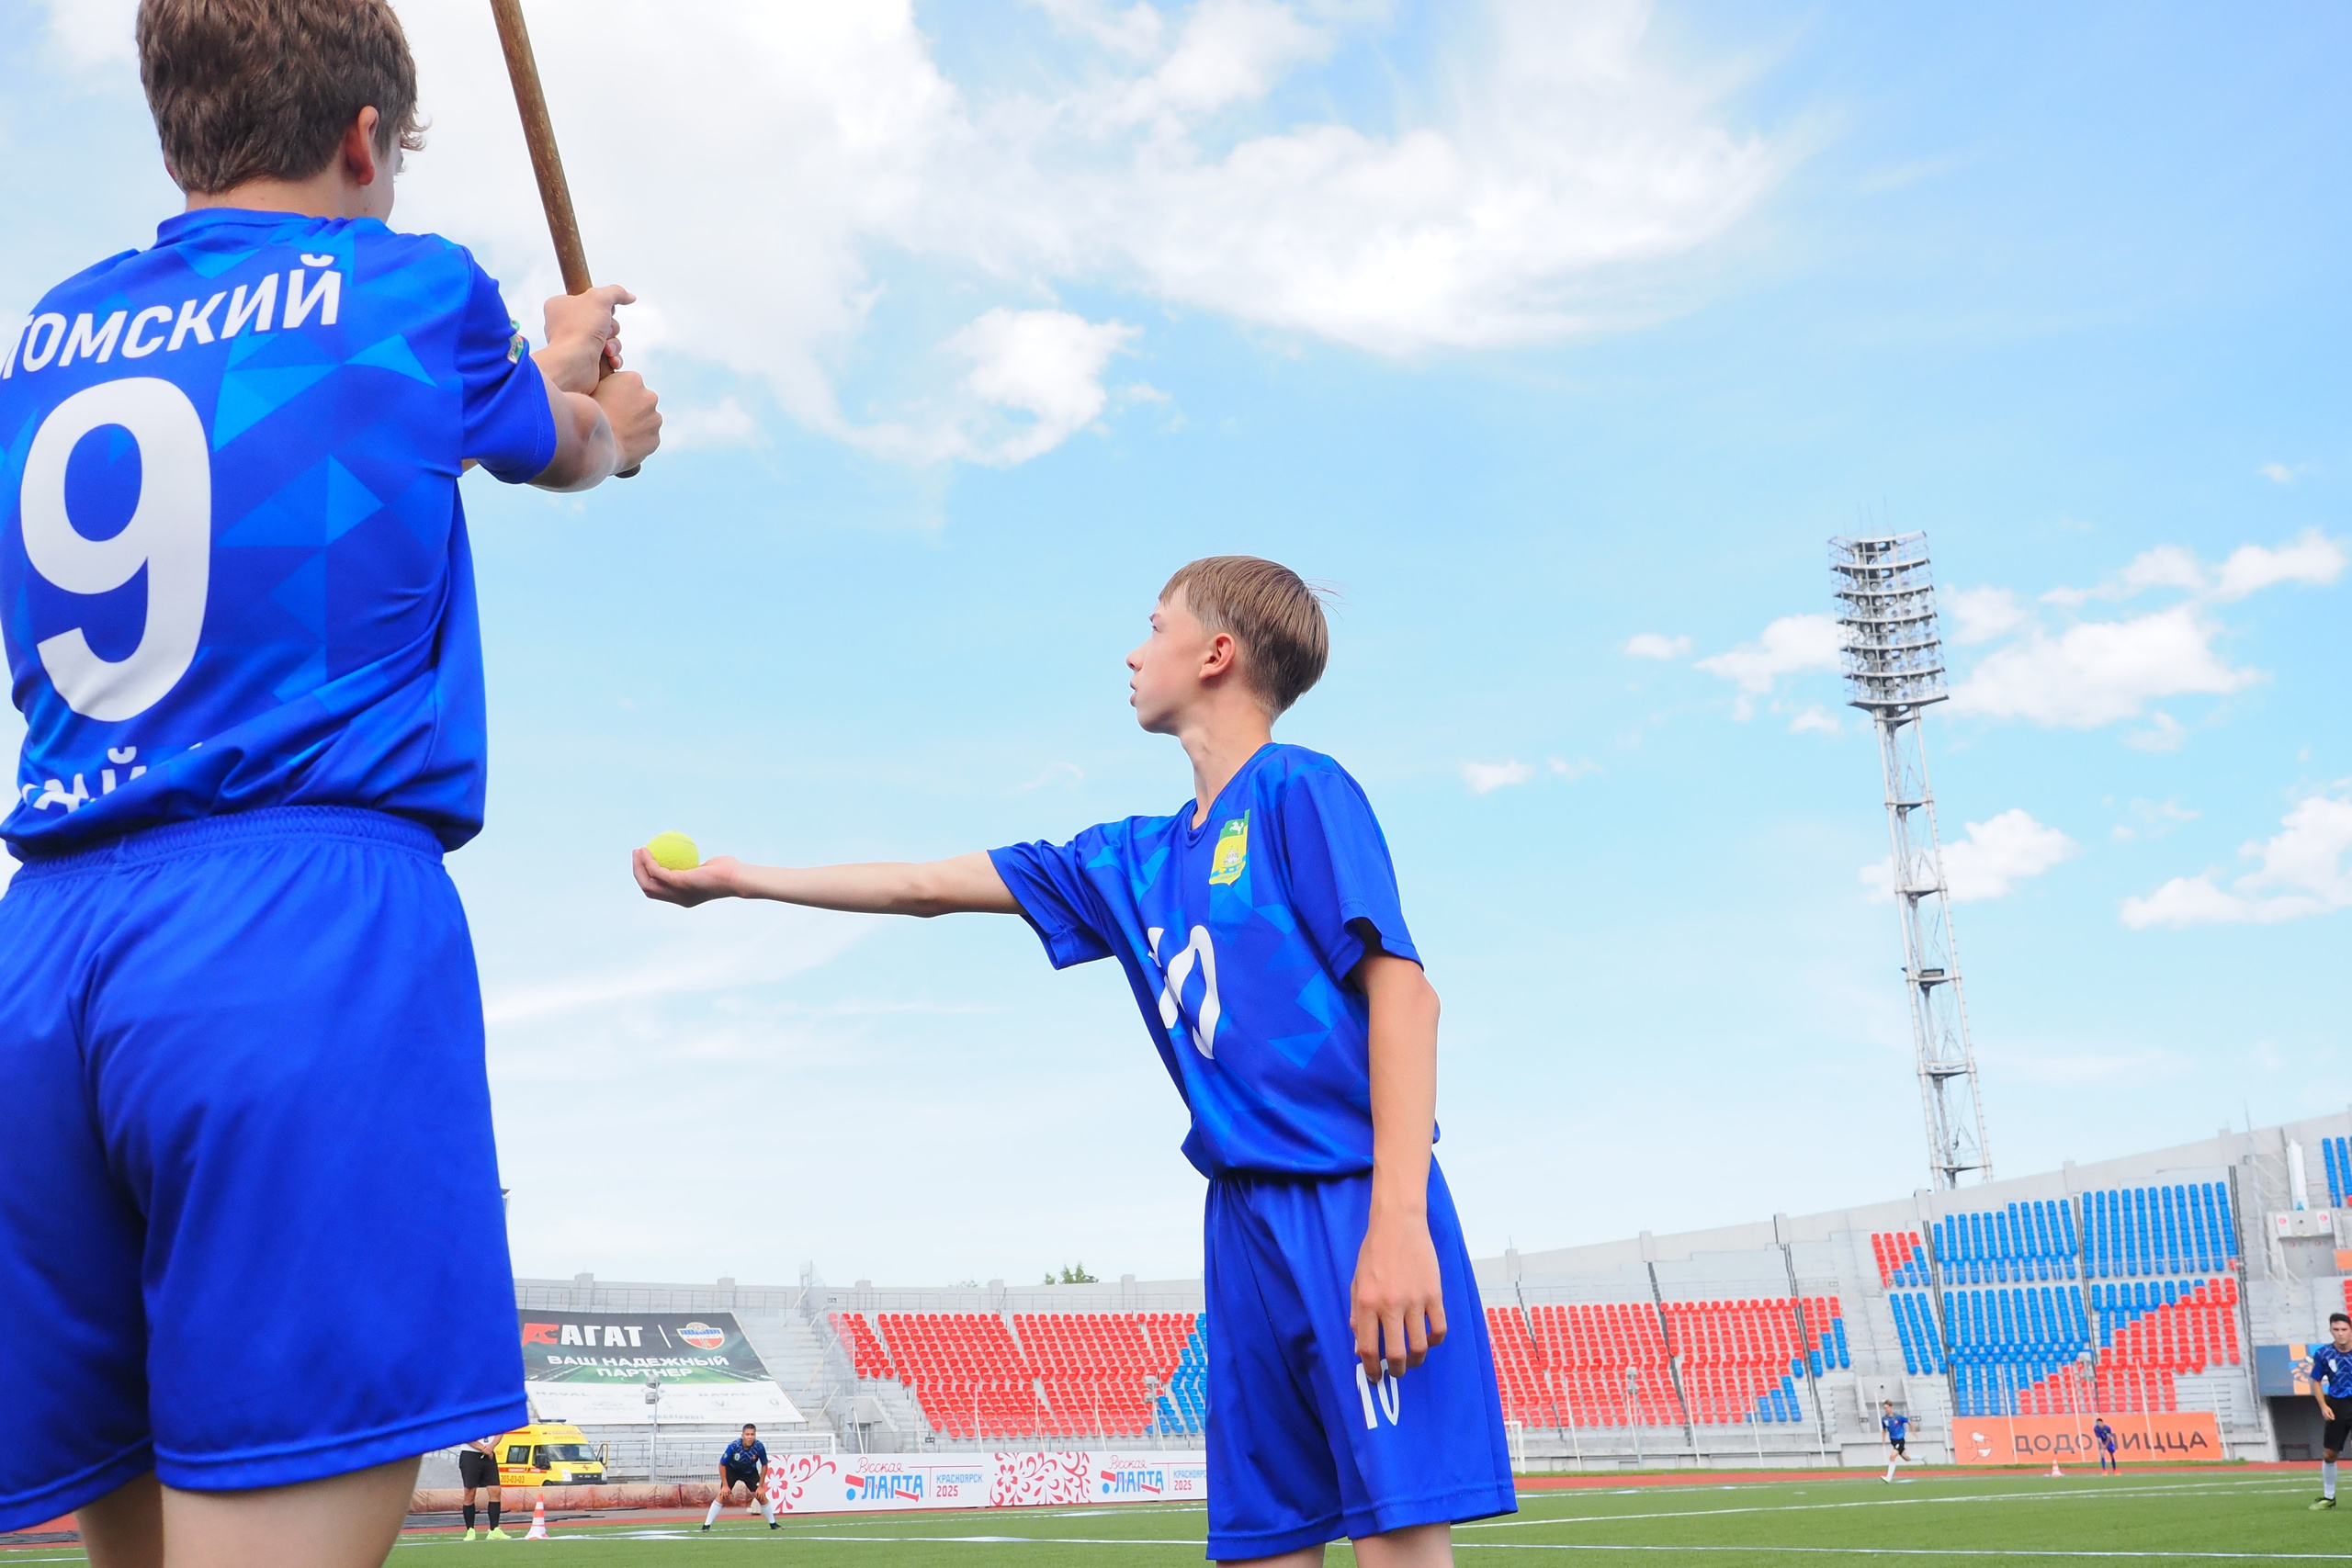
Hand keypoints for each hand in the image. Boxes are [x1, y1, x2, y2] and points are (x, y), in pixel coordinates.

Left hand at [538, 284, 635, 393]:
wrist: (575, 363)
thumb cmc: (581, 327)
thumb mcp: (600, 299)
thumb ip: (616, 292)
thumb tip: (630, 297)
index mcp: (560, 306)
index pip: (589, 300)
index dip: (602, 305)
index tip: (602, 310)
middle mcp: (564, 324)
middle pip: (602, 320)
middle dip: (611, 328)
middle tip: (605, 331)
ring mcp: (574, 344)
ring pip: (607, 338)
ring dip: (613, 344)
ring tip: (607, 350)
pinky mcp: (584, 361)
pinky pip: (606, 356)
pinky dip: (613, 357)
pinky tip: (611, 360)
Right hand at [596, 369, 660, 471]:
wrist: (592, 444)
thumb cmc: (586, 413)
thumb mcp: (591, 385)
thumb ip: (603, 376)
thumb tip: (605, 365)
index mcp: (633, 379)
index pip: (628, 385)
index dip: (615, 395)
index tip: (605, 404)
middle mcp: (650, 396)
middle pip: (640, 401)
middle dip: (629, 408)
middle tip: (611, 418)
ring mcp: (655, 419)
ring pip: (645, 420)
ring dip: (635, 424)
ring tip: (615, 432)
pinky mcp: (655, 439)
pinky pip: (646, 438)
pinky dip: (637, 441)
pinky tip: (621, 443)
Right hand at [634, 848, 740, 906]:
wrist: (736, 877)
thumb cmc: (727, 870)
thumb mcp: (706, 867)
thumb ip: (694, 866)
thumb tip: (685, 854)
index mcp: (683, 897)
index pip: (659, 891)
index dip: (648, 878)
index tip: (645, 861)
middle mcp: (678, 898)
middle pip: (648, 889)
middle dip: (638, 872)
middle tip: (637, 854)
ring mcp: (677, 893)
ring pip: (648, 883)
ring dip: (639, 866)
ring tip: (638, 851)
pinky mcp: (678, 883)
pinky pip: (657, 871)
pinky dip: (648, 861)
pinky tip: (647, 850)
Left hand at [1350, 1206, 1446, 1383]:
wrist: (1398, 1224)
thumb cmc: (1374, 1252)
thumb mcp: (1356, 1282)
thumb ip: (1356, 1315)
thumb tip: (1359, 1346)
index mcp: (1366, 1303)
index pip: (1368, 1347)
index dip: (1371, 1368)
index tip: (1375, 1376)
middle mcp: (1390, 1305)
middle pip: (1396, 1353)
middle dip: (1396, 1370)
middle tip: (1396, 1372)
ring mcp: (1414, 1300)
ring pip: (1420, 1346)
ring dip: (1417, 1360)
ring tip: (1413, 1360)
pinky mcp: (1434, 1294)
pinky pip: (1439, 1328)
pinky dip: (1435, 1340)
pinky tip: (1429, 1339)